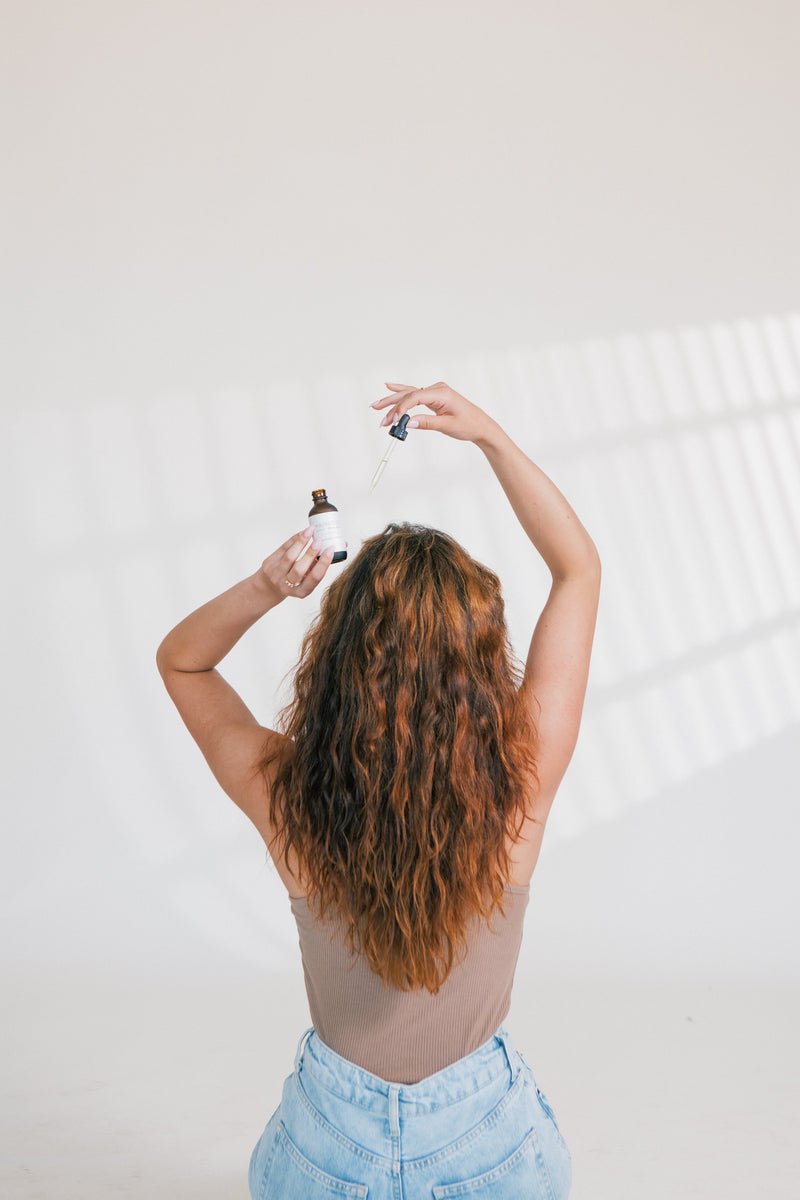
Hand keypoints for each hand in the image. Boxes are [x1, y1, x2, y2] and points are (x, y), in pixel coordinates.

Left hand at [259, 528, 340, 599]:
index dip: (323, 563)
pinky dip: (294, 539)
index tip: (330, 550)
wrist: (270, 586)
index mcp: (302, 592)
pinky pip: (283, 549)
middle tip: (320, 540)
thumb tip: (343, 544)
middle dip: (310, 553)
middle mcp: (287, 586)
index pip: (314, 578)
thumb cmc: (296, 580)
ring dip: (301, 542)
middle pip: (299, 568)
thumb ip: (321, 563)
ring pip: (289, 556)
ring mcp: (276, 575)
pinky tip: (303, 532)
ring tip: (311, 531)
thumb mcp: (308, 578)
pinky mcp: (269, 564)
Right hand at [370, 381, 494, 443]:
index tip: (393, 420)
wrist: (481, 426)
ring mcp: (435, 392)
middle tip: (376, 411)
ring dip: (393, 402)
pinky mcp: (434, 397)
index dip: (402, 408)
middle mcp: (437, 389)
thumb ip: (427, 423)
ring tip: (376, 407)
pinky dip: (402, 395)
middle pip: (409, 393)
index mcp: (442, 393)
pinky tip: (390, 388)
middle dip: (392, 404)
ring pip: (409, 394)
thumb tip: (407, 423)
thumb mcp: (447, 426)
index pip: (416, 397)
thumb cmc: (468, 425)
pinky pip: (414, 395)